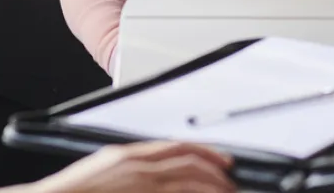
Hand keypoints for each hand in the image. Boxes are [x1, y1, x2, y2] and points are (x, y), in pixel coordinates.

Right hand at [33, 141, 233, 192]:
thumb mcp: (103, 172)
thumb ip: (128, 170)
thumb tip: (151, 176)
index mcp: (127, 156)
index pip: (176, 146)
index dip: (204, 151)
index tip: (220, 160)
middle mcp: (135, 167)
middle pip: (188, 161)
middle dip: (215, 170)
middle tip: (230, 181)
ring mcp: (139, 185)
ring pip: (188, 181)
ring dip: (213, 187)